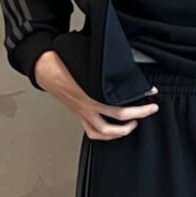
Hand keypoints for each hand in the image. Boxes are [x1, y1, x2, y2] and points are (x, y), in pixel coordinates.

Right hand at [34, 50, 158, 140]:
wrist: (44, 68)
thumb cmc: (64, 61)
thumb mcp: (89, 61)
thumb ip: (106, 69)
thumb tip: (124, 67)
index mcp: (92, 92)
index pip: (120, 103)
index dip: (138, 99)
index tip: (150, 92)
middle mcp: (88, 105)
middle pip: (118, 117)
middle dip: (138, 114)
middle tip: (150, 109)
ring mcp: (83, 112)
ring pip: (104, 132)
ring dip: (121, 131)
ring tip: (133, 124)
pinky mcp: (79, 115)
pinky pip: (92, 132)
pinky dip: (105, 135)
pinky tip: (113, 131)